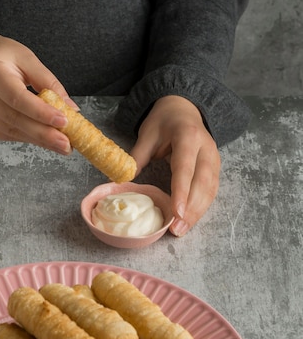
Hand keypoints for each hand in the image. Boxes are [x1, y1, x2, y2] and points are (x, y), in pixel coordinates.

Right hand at [0, 27, 73, 153]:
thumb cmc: (3, 57)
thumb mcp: (28, 59)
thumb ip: (48, 82)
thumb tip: (71, 108)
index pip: (17, 97)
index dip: (40, 112)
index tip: (64, 121)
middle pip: (14, 119)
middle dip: (44, 134)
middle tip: (67, 144)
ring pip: (11, 131)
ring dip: (39, 140)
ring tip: (61, 144)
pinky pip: (6, 135)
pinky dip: (27, 138)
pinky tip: (43, 140)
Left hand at [130, 96, 220, 235]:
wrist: (183, 108)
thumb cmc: (163, 121)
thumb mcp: (147, 134)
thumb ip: (137, 157)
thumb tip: (121, 180)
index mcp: (188, 136)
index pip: (185, 168)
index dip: (182, 191)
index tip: (177, 212)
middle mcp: (206, 148)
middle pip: (202, 182)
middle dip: (192, 209)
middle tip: (178, 229)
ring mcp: (214, 158)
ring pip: (210, 189)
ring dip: (198, 212)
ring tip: (182, 230)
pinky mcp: (215, 168)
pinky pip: (211, 190)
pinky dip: (202, 207)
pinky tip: (190, 220)